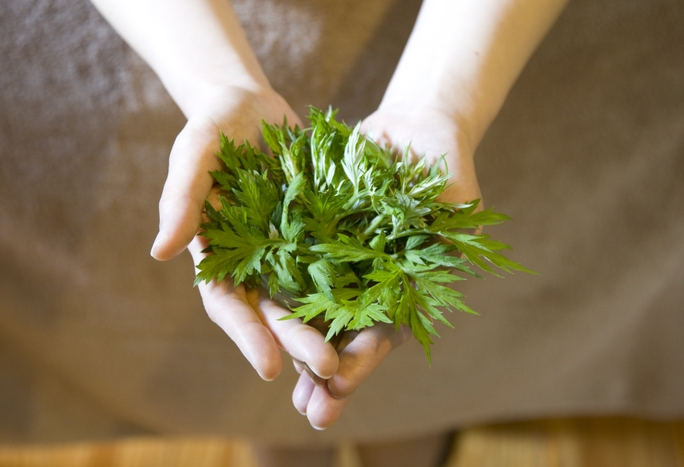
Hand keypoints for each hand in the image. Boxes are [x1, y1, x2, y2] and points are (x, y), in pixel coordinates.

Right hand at [153, 86, 338, 381]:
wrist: (252, 105)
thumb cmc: (214, 127)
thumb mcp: (195, 153)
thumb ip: (180, 199)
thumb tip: (160, 252)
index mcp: (217, 255)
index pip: (227, 304)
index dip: (247, 336)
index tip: (268, 368)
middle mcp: (254, 262)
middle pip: (275, 311)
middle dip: (299, 342)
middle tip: (329, 369)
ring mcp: (289, 250)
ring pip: (311, 297)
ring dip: (332, 326)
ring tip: (358, 354)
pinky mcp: (320, 233)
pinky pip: (339, 262)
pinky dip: (357, 285)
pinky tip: (382, 305)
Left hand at [290, 105, 481, 428]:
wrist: (414, 125)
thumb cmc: (447, 160)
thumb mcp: (456, 196)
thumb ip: (453, 229)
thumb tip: (453, 260)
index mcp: (408, 282)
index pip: (386, 329)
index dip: (365, 359)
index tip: (338, 383)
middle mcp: (372, 278)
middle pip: (347, 332)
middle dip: (328, 369)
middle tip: (309, 409)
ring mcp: (343, 259)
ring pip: (317, 308)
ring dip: (299, 344)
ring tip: (275, 378)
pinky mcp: (317, 234)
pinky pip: (294, 264)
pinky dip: (277, 290)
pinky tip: (254, 313)